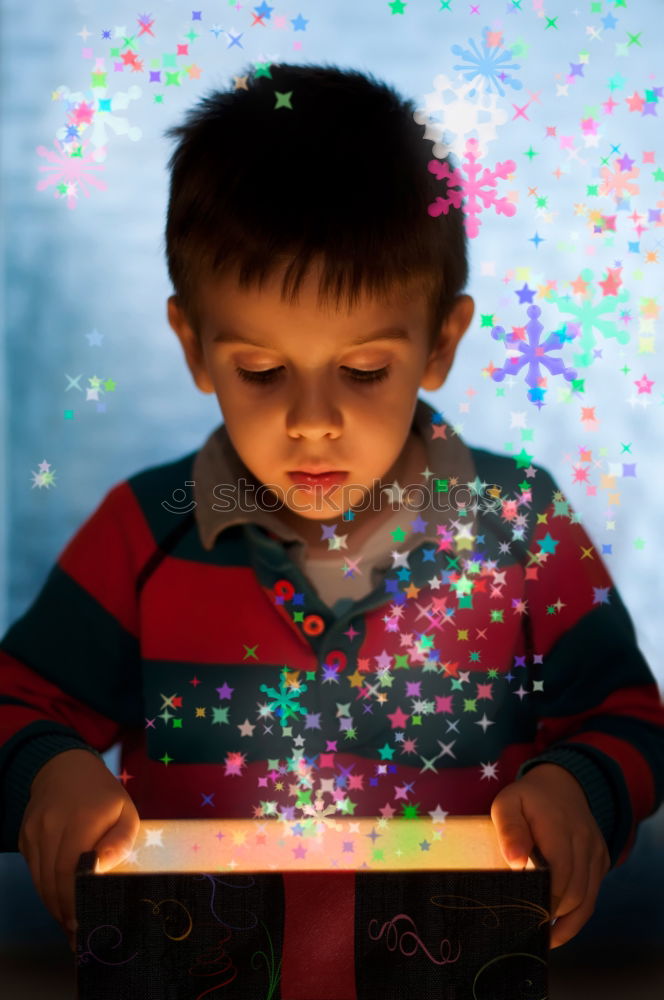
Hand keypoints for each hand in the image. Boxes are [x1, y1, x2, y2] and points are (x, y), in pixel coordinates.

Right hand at [17, 748, 139, 952]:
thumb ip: (121, 841)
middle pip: (52, 881)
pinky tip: (59, 901)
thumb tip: (102, 868)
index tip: (86, 923)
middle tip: (80, 933)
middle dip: (65, 912)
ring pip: (39, 881)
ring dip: (54, 906)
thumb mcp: (126, 811)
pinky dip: (46, 890)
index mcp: (81, 819)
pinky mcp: (24, 838)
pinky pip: (34, 872)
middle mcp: (51, 826)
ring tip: (71, 924)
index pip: (71, 870)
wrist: (65, 769)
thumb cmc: (103, 796)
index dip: (75, 900)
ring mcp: (34, 832)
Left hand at [490, 762, 610, 948]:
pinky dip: (577, 915)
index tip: (526, 916)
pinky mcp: (601, 861)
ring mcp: (596, 851)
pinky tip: (558, 927)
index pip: (560, 872)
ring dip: (567, 923)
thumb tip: (514, 862)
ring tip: (543, 938)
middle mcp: (584, 840)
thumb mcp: (507, 803)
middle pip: (575, 892)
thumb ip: (509, 830)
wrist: (562, 785)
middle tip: (528, 930)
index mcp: (559, 826)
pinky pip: (592, 895)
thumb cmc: (528, 800)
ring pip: (587, 900)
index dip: (545, 899)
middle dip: (553, 915)